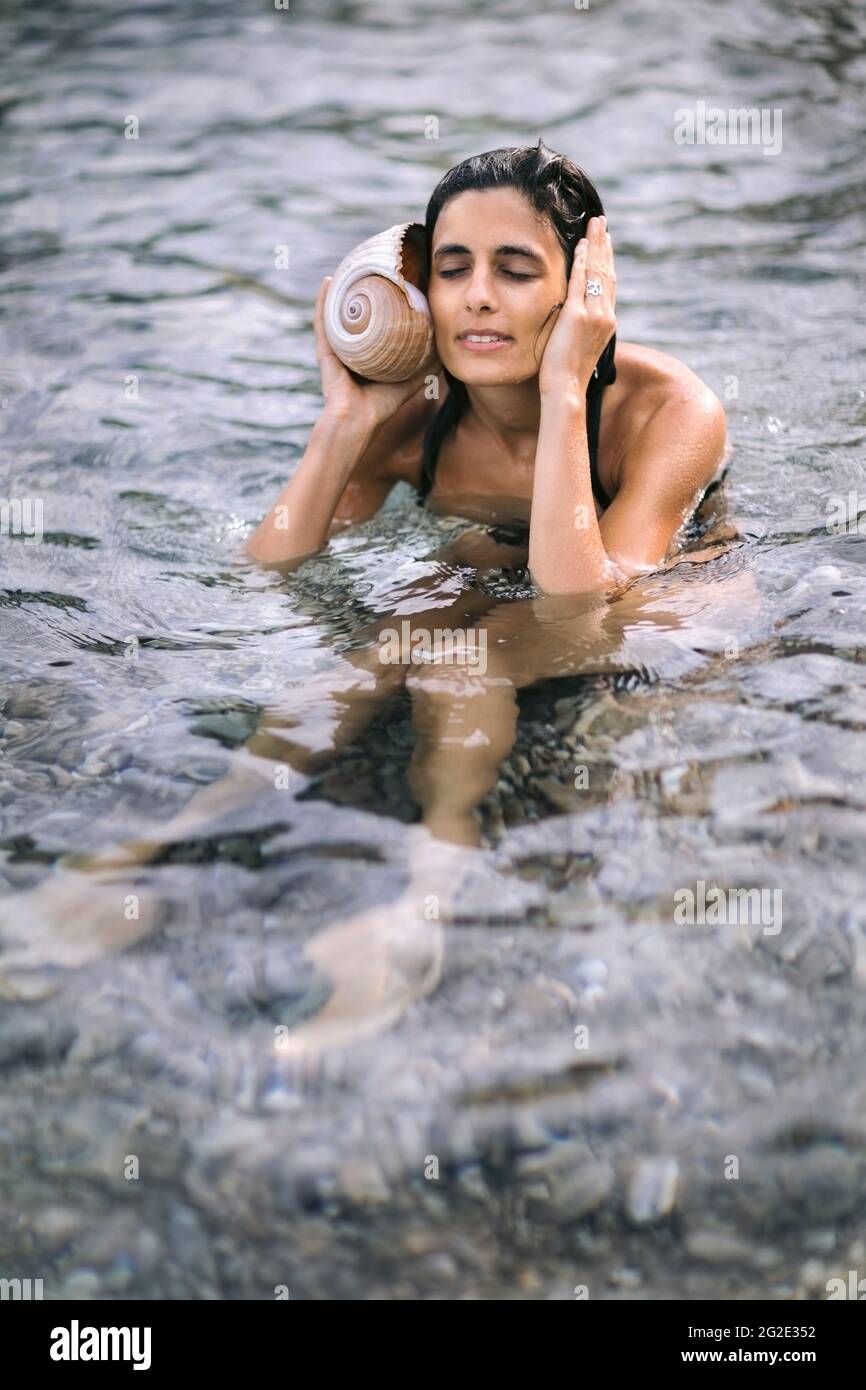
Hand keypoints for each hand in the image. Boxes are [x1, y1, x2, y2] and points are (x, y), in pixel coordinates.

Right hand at [313, 276, 440, 428]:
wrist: (357, 421)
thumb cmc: (381, 407)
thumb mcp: (408, 382)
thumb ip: (424, 367)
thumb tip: (444, 348)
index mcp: (369, 353)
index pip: (377, 323)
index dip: (384, 303)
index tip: (395, 282)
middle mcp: (351, 347)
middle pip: (357, 313)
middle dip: (363, 291)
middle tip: (374, 268)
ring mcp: (337, 346)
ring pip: (339, 312)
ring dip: (343, 290)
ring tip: (351, 266)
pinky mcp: (326, 348)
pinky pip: (323, 320)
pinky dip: (323, 301)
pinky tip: (329, 281)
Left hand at [538, 215, 615, 397]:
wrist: (567, 389)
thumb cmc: (567, 375)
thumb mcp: (578, 346)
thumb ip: (579, 328)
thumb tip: (571, 318)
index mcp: (606, 322)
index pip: (608, 284)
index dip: (606, 261)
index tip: (604, 243)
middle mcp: (605, 315)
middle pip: (607, 272)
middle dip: (604, 245)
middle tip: (601, 223)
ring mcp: (594, 315)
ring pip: (597, 272)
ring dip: (595, 245)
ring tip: (594, 225)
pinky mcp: (578, 316)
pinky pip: (580, 282)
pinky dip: (581, 262)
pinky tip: (580, 246)